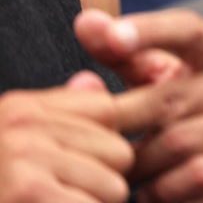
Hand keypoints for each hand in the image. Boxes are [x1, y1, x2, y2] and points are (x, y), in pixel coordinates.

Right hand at [0, 70, 156, 202]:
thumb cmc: (8, 189)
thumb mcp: (24, 146)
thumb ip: (61, 118)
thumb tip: (92, 81)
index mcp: (23, 109)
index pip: (108, 109)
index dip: (113, 142)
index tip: (95, 164)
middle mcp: (23, 124)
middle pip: (120, 151)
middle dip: (102, 182)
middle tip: (61, 195)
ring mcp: (25, 157)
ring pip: (114, 186)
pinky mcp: (29, 191)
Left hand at [76, 9, 202, 202]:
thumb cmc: (191, 126)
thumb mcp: (161, 88)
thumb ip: (124, 59)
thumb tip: (88, 26)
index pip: (188, 30)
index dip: (150, 30)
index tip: (111, 36)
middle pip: (169, 98)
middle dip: (123, 126)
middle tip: (91, 147)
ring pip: (179, 142)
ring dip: (141, 168)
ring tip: (127, 178)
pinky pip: (197, 175)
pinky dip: (165, 191)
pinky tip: (156, 193)